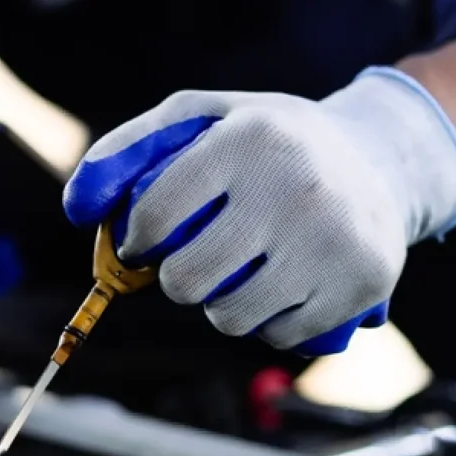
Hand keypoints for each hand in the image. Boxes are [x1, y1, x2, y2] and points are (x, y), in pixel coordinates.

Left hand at [64, 69, 455, 355]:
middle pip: (187, 280)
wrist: (379, 161)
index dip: (136, 241)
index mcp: (250, 139)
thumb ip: (130, 151)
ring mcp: (332, 240)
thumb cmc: (269, 144)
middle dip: (178, 277)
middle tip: (197, 259)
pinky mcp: (361, 283)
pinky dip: (268, 322)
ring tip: (242, 271)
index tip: (146, 242)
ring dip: (221, 305)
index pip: (155, 217)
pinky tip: (284, 286)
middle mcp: (295, 188)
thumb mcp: (203, 119)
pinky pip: (279, 336)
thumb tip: (77, 210)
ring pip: (230, 318)